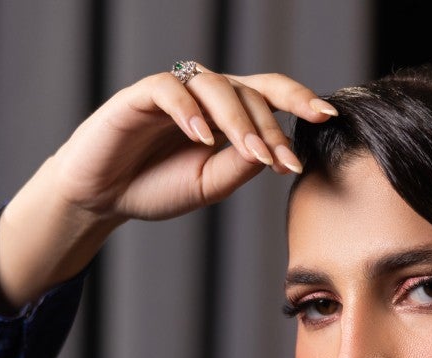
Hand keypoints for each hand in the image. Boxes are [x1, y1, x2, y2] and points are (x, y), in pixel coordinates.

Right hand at [49, 70, 337, 223]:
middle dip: (270, 125)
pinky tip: (203, 137)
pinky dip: (189, 111)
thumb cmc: (158, 186)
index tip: (327, 119)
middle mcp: (205, 96)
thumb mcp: (210, 184)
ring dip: (238, 121)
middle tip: (283, 161)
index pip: (268, 96)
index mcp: (227, 114)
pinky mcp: (140, 95)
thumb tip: (272, 150)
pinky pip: (170, 89)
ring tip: (250, 154)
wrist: (104, 196)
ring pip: (215, 87)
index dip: (298, 101)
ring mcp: (174, 91)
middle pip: (249, 91)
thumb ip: (240, 166)